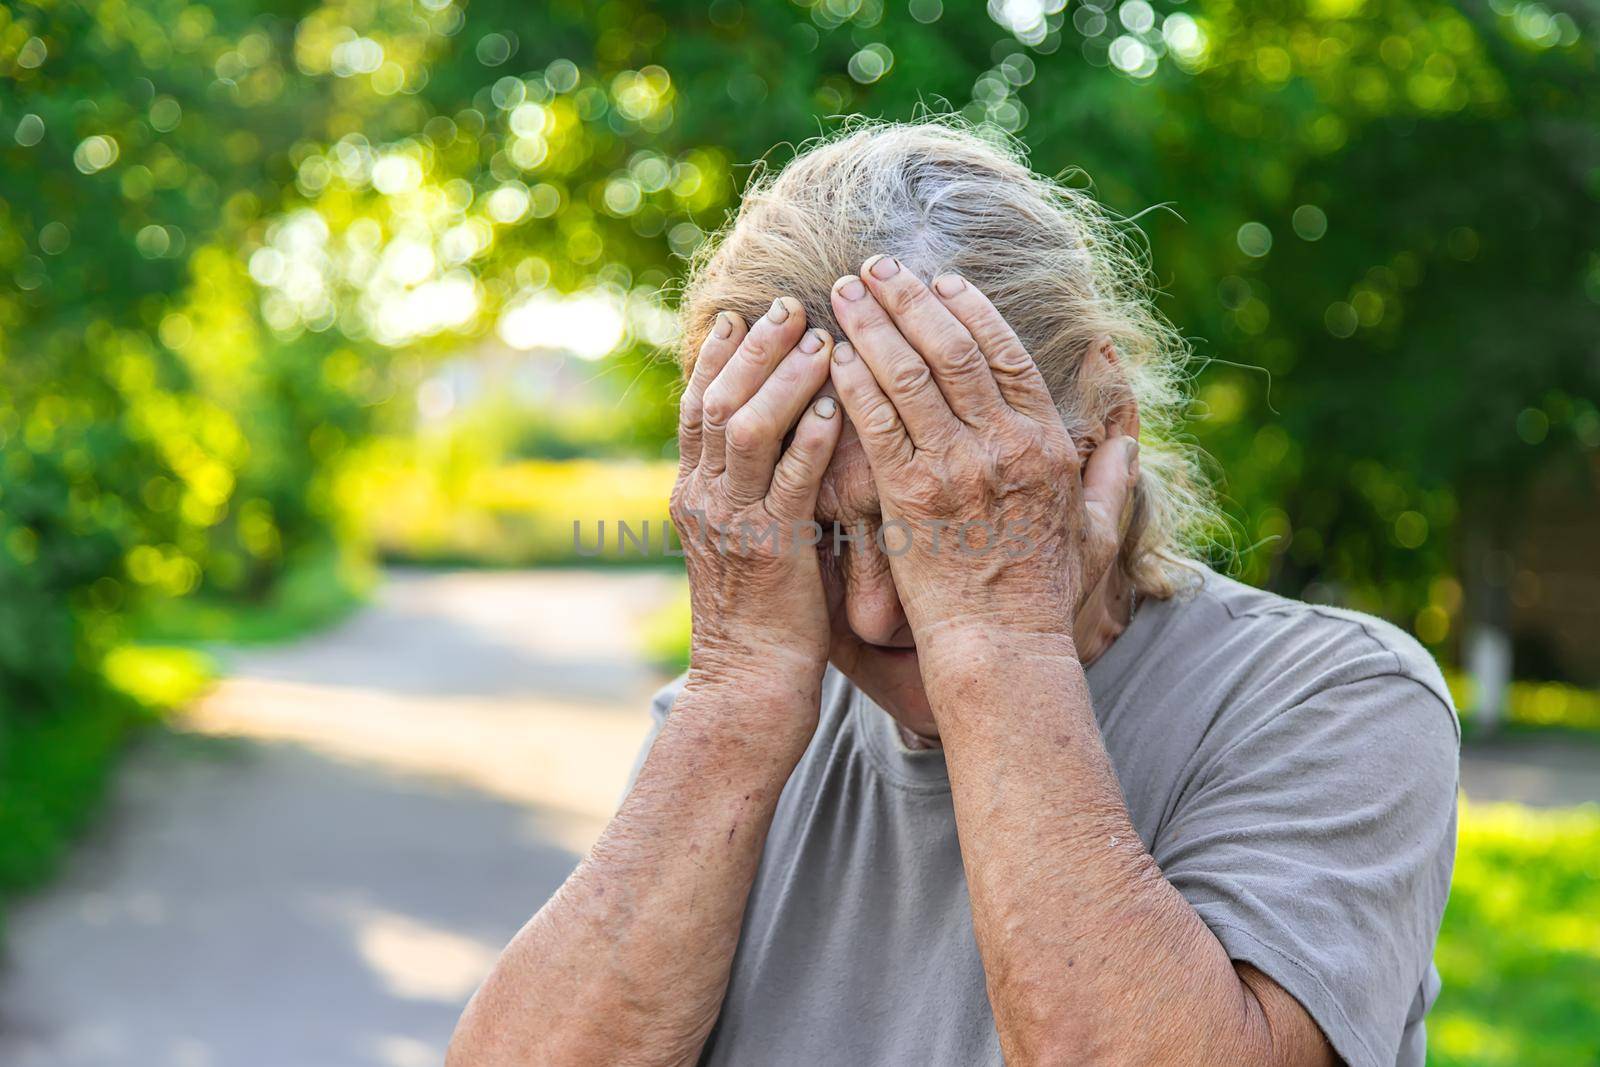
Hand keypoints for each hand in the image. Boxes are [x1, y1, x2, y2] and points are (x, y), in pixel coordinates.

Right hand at [672, 298, 842, 720]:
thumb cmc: (762, 615)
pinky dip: (812, 439)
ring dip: (784, 378)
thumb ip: (754, 488)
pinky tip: (840, 406)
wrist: (747, 686)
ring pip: (745, 429)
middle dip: (754, 349)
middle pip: (716, 401)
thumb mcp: (744, 538)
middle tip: (790, 303)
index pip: (696, 405)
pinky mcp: (770, 550)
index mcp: (692, 493)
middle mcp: (702, 499)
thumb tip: (783, 436)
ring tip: (819, 338)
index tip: (744, 313)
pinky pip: (789, 481)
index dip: (719, 356)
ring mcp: (731, 523)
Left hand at [827, 257, 1138, 657]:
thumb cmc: (1046, 595)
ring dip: (873, 325)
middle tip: (875, 267)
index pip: (1005, 355)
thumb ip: (1114, 478)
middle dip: (909, 300)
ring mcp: (956, 468)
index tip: (939, 281)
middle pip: (952, 349)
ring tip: (845, 292)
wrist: (1001, 647)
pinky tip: (835, 354)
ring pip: (910, 375)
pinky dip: (855, 382)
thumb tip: (1127, 436)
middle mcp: (1003, 445)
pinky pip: (877, 424)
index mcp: (1047, 445)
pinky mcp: (910, 496)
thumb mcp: (1097, 533)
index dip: (969, 309)